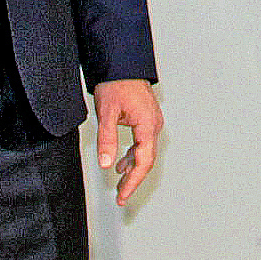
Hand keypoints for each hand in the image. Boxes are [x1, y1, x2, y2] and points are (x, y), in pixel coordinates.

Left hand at [94, 78, 161, 204]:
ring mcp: (152, 121)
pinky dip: (133, 155)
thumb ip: (107, 140)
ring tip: (119, 183)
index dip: (133, 182)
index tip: (123, 196)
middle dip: (134, 180)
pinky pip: (143, 142)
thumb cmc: (116, 83)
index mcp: (148, 125)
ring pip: (146, 151)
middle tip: (121, 196)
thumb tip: (106, 164)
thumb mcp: (107, 113)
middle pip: (147, 159)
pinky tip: (122, 162)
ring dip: (133, 168)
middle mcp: (154, 124)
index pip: (144, 161)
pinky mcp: (147, 118)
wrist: (122, 63)